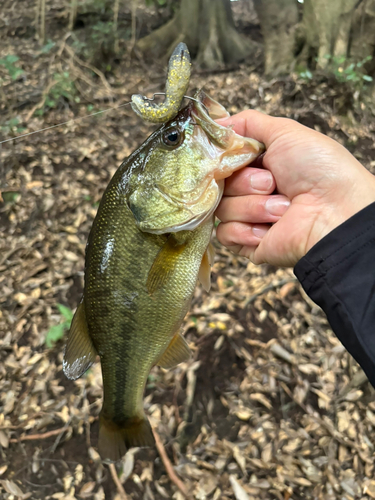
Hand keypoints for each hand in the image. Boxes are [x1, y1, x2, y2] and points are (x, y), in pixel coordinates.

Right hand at [215, 110, 374, 266]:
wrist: (336, 212)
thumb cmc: (320, 169)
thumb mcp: (285, 132)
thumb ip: (248, 122)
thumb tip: (218, 122)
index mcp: (258, 166)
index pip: (221, 162)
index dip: (224, 160)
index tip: (234, 157)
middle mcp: (251, 192)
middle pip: (218, 185)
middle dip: (244, 182)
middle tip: (272, 183)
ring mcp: (249, 218)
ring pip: (221, 209)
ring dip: (253, 206)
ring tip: (283, 208)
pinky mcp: (248, 244)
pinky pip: (224, 234)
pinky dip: (245, 230)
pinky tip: (270, 229)